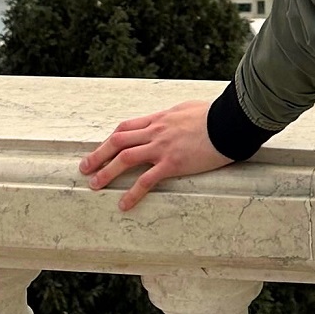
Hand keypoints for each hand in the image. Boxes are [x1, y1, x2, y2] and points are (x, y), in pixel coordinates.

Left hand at [78, 100, 231, 210]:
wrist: (230, 121)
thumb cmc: (215, 114)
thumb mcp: (188, 109)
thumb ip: (175, 116)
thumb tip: (174, 119)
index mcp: (160, 118)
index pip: (127, 127)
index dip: (110, 139)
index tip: (102, 149)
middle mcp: (156, 131)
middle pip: (119, 141)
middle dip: (98, 154)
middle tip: (85, 167)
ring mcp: (162, 147)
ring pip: (125, 158)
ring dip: (106, 171)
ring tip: (94, 184)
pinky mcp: (173, 163)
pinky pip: (147, 180)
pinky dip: (133, 192)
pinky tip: (124, 204)